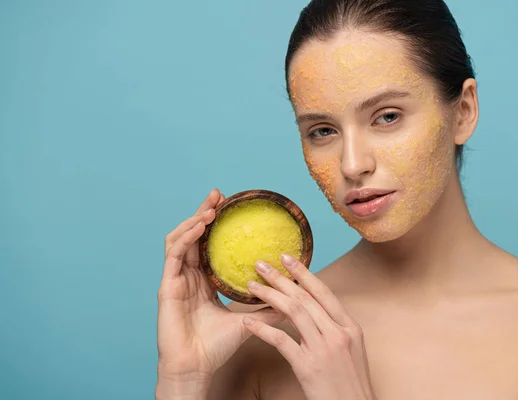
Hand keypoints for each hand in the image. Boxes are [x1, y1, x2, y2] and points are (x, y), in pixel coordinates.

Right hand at [156, 189, 283, 389]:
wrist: (197, 367)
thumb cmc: (216, 346)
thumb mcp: (248, 319)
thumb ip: (269, 306)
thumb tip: (295, 294)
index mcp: (204, 281)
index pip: (208, 244)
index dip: (216, 224)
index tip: (230, 206)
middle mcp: (189, 276)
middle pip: (193, 236)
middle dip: (204, 212)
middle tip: (219, 195)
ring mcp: (176, 279)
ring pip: (180, 240)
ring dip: (194, 220)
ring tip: (210, 207)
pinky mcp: (167, 286)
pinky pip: (174, 255)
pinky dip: (186, 238)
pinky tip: (198, 226)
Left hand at [241, 254, 376, 399]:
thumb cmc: (350, 384)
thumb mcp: (351, 351)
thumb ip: (335, 329)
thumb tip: (315, 312)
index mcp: (350, 327)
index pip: (323, 292)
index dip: (304, 273)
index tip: (287, 257)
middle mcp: (338, 333)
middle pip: (305, 297)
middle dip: (280, 278)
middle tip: (261, 264)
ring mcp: (324, 349)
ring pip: (293, 312)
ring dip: (270, 295)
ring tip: (251, 286)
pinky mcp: (308, 366)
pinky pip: (281, 340)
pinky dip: (263, 328)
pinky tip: (248, 321)